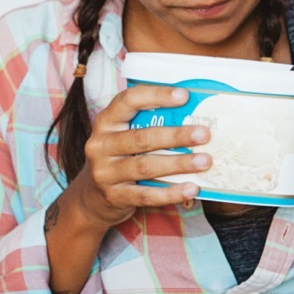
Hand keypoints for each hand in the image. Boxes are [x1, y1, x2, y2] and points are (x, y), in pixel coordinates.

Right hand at [65, 84, 211, 230]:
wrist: (90, 198)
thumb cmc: (116, 158)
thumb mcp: (121, 136)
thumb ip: (145, 125)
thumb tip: (190, 114)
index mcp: (105, 122)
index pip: (128, 101)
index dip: (156, 96)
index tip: (183, 96)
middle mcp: (101, 145)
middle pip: (142, 138)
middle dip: (176, 135)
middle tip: (204, 134)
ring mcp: (105, 172)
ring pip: (146, 166)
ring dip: (178, 163)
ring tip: (204, 161)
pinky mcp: (114, 196)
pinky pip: (146, 195)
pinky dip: (171, 192)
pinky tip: (191, 188)